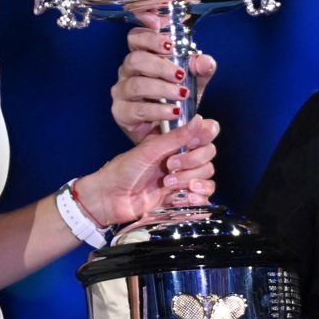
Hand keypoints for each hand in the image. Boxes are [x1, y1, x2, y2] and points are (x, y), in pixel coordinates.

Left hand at [75, 114, 218, 225]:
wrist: (110, 198)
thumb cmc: (124, 170)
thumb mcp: (150, 150)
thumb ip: (176, 136)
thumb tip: (200, 119)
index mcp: (175, 142)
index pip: (205, 134)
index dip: (204, 137)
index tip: (192, 143)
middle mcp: (183, 158)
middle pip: (208, 155)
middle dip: (192, 162)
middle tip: (169, 168)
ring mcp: (183, 178)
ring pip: (207, 175)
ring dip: (191, 180)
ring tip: (168, 186)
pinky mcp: (182, 198)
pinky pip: (203, 196)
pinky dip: (196, 197)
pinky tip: (180, 198)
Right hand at [111, 22, 216, 143]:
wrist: (170, 129)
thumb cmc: (177, 98)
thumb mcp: (195, 81)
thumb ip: (202, 69)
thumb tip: (204, 61)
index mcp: (143, 56)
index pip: (137, 37)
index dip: (147, 33)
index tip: (163, 33)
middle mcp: (128, 70)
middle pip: (136, 58)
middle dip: (159, 65)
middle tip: (180, 74)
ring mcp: (122, 91)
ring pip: (136, 85)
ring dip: (162, 89)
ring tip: (182, 94)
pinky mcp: (121, 112)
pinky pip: (137, 110)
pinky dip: (158, 110)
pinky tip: (174, 111)